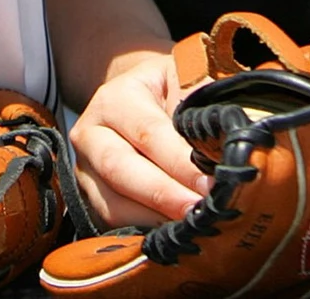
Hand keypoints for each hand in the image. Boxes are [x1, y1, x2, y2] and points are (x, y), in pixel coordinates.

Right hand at [66, 49, 207, 227]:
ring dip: (153, 220)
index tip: (211, 184)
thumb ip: (199, 96)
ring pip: (112, 203)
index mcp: (115, 98)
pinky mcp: (90, 197)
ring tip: (191, 229)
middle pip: (121, 169)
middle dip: (164, 196)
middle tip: (200, 213)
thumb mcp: (184, 75)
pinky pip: (112, 223)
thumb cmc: (169, 88)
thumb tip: (224, 130)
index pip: (148, 133)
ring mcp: (85, 169)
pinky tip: (174, 235)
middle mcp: (91, 133)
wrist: (137, 98)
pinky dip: (143, 232)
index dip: (180, 162)